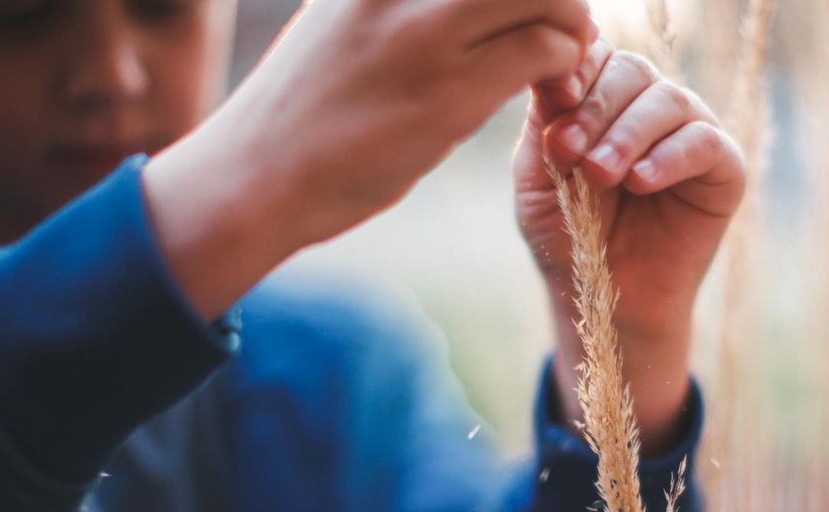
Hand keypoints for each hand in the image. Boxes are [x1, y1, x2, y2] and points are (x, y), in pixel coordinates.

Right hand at [146, 0, 596, 318]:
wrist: (256, 176)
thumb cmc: (305, 109)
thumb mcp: (347, 22)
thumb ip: (405, 5)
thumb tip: (474, 9)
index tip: (528, 9)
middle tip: (566, 28)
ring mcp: (425, 34)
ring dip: (572, 25)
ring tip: (564, 62)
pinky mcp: (447, 93)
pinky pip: (542, 52)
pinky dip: (565, 68)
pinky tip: (553, 92)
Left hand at [514, 43, 746, 454]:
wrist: (605, 302)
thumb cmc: (568, 237)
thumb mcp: (539, 178)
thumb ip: (545, 122)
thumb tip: (552, 70)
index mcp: (604, 98)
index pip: (597, 55)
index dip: (578, 69)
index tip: (558, 100)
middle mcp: (649, 108)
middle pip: (632, 71)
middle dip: (596, 108)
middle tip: (568, 152)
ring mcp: (689, 134)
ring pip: (669, 101)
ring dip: (628, 134)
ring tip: (599, 175)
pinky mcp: (724, 169)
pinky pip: (705, 143)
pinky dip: (670, 157)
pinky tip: (640, 182)